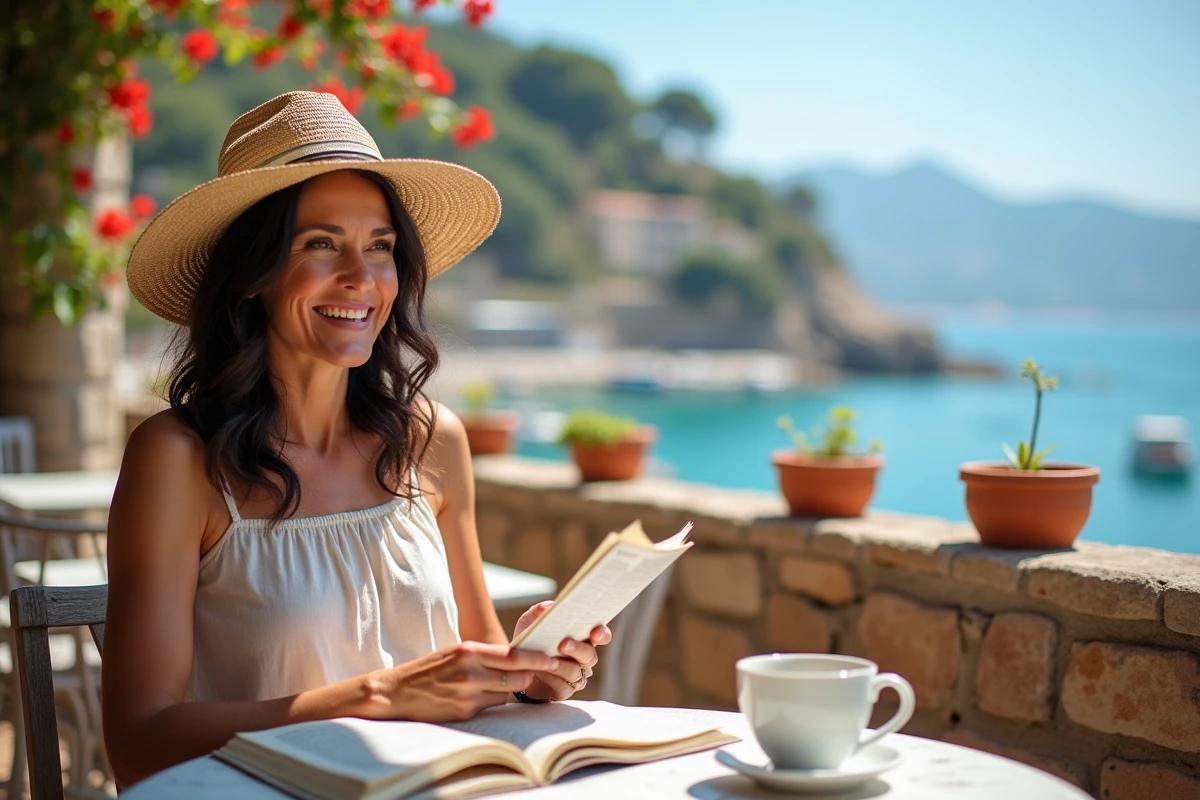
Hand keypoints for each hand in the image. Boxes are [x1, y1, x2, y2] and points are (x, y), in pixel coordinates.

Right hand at [364, 641, 556, 722]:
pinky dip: (494, 702)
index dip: (537, 658)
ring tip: (503, 683)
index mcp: (468, 651)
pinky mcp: (464, 712)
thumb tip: (518, 658)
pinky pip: (492, 707)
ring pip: (507, 693)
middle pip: (517, 675)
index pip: (513, 655)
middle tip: (545, 671)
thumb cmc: (429, 669)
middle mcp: (470, 672)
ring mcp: (467, 695)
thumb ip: (484, 655)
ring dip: (511, 690)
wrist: (396, 692)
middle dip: (532, 674)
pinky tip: (481, 697)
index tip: (553, 658)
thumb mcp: (455, 652)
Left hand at [512, 601, 612, 701]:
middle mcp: (582, 658)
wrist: (515, 669)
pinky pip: (563, 687)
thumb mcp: (529, 623)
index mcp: (580, 638)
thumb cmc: (529, 642)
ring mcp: (574, 675)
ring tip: (548, 659)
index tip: (595, 631)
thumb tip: (548, 606)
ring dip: (562, 665)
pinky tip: (541, 672)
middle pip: (590, 655)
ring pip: (576, 672)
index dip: (602, 634)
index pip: (600, 635)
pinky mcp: (563, 691)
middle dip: (578, 649)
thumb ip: (538, 611)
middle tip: (563, 643)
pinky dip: (552, 679)